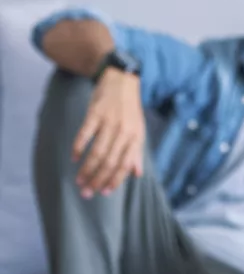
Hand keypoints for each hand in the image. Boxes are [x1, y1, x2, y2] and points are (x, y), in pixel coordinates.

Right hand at [73, 68, 145, 197]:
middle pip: (110, 162)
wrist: (122, 80)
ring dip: (87, 169)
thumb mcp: (138, 130)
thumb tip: (137, 174)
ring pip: (97, 152)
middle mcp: (124, 132)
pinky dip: (79, 148)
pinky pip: (85, 134)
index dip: (115, 180)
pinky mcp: (95, 113)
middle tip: (86, 193)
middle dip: (98, 180)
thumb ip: (137, 153)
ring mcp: (109, 122)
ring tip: (79, 181)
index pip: (125, 165)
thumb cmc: (130, 109)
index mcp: (136, 138)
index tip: (104, 192)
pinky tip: (74, 159)